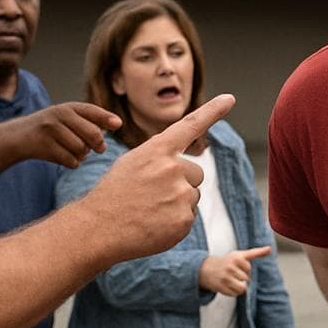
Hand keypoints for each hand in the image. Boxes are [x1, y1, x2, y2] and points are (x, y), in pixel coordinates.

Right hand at [17, 102, 120, 167]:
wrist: (17, 137)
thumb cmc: (49, 129)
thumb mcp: (66, 119)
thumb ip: (88, 121)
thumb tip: (117, 124)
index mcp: (67, 108)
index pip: (92, 111)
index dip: (106, 118)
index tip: (118, 125)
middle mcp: (59, 115)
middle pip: (92, 133)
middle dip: (98, 144)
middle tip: (99, 148)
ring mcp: (50, 130)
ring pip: (82, 149)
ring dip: (82, 155)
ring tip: (74, 151)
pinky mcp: (43, 146)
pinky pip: (70, 160)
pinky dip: (72, 163)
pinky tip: (64, 158)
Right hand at [85, 95, 234, 261]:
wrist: (97, 228)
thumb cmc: (112, 195)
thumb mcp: (132, 163)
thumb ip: (160, 158)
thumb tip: (183, 163)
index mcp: (157, 150)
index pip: (190, 126)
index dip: (212, 111)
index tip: (229, 98)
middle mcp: (173, 167)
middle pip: (196, 173)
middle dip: (182, 183)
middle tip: (154, 196)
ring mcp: (180, 194)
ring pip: (192, 196)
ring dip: (177, 204)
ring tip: (149, 211)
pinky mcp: (184, 219)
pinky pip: (189, 218)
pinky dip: (174, 223)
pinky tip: (153, 225)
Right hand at [199, 246, 271, 296]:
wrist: (206, 269)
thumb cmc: (227, 262)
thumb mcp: (240, 255)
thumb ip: (256, 253)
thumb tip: (269, 249)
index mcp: (236, 258)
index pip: (249, 269)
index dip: (244, 270)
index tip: (237, 266)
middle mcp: (230, 267)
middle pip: (246, 279)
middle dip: (241, 278)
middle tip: (232, 274)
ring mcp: (225, 277)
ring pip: (242, 288)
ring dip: (239, 287)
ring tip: (232, 281)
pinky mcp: (221, 287)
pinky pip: (235, 294)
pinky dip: (232, 292)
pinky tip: (227, 285)